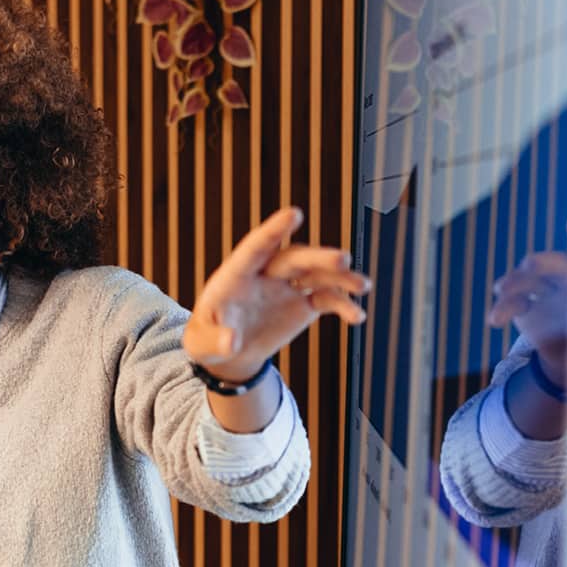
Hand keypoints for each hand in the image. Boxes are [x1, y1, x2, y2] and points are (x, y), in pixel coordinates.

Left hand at [184, 207, 369, 383]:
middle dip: (319, 257)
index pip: (256, 247)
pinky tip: (356, 316)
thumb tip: (231, 340)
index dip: (274, 230)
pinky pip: (326, 299)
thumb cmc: (207, 340)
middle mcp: (266, 274)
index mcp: (237, 275)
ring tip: (362, 286)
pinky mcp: (302, 304)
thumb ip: (216, 340)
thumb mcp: (203, 344)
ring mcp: (287, 286)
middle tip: (343, 259)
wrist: (229, 352)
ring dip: (340, 277)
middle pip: (295, 258)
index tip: (294, 213)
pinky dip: (342, 305)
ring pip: (317, 274)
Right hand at [481, 217, 566, 389]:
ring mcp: (547, 292)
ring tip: (501, 289)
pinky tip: (494, 320)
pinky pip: (514, 304)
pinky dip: (502, 309)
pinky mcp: (528, 309)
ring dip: (514, 282)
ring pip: (529, 281)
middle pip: (556, 265)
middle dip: (544, 263)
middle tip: (531, 265)